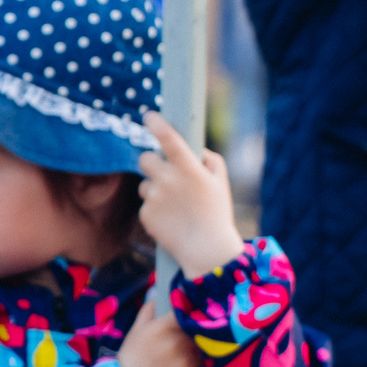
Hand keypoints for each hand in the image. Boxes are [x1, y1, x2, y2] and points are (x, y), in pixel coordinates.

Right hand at [119, 296, 206, 366]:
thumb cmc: (130, 363)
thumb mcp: (134, 333)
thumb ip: (148, 311)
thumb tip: (159, 293)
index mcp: (161, 328)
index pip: (186, 311)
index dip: (191, 312)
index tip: (192, 314)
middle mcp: (177, 343)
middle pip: (197, 330)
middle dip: (195, 333)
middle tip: (189, 339)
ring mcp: (188, 362)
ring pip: (204, 349)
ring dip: (200, 351)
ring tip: (187, 358)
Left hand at [136, 113, 241, 278]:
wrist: (206, 249)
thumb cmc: (216, 213)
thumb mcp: (221, 183)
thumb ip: (210, 161)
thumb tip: (195, 150)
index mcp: (189, 169)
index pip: (169, 140)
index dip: (157, 125)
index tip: (149, 116)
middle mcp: (169, 180)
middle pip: (145, 158)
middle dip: (153, 162)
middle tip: (165, 172)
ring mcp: (155, 197)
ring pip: (145, 183)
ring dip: (155, 188)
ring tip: (175, 205)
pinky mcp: (145, 214)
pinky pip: (145, 203)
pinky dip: (155, 208)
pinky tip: (170, 218)